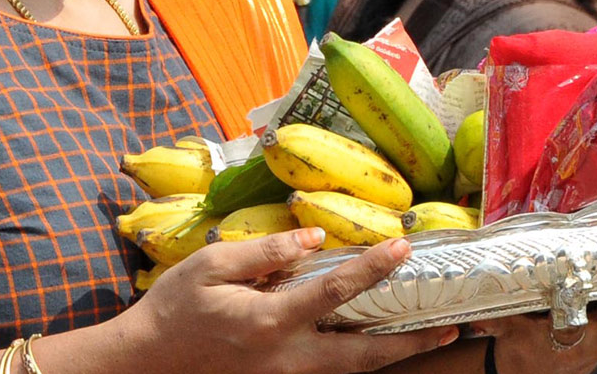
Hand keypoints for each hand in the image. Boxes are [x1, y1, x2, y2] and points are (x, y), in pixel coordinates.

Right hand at [116, 228, 457, 373]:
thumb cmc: (175, 308)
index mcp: (269, 321)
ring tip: (431, 339)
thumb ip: (267, 251)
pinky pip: (330, 373)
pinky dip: (361, 362)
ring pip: (353, 371)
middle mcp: (287, 358)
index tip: (403, 248)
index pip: (335, 291)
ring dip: (394, 354)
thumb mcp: (211, 266)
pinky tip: (379, 345)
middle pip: (363, 354)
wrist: (146, 363)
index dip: (373, 268)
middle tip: (450, 327)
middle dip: (410, 342)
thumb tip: (315, 236)